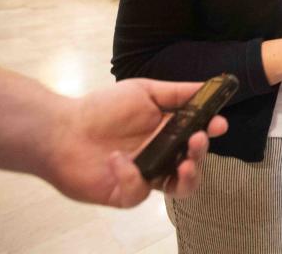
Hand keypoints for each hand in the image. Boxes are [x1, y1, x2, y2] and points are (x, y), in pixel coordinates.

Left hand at [45, 79, 227, 207]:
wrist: (62, 130)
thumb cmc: (103, 108)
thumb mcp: (143, 91)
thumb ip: (177, 93)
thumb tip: (209, 86)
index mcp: (168, 131)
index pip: (198, 135)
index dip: (211, 131)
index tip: (219, 123)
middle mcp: (161, 155)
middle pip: (193, 162)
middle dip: (201, 153)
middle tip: (197, 140)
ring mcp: (146, 177)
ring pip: (179, 187)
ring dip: (188, 177)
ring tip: (186, 165)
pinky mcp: (127, 194)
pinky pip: (140, 192)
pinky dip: (131, 175)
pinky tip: (117, 159)